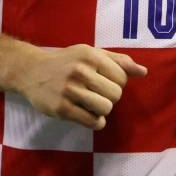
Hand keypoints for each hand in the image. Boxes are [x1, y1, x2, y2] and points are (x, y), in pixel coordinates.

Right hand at [15, 44, 146, 129]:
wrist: (32, 71)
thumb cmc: (67, 61)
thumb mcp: (91, 54)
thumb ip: (118, 61)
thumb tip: (144, 72)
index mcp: (90, 55)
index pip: (122, 77)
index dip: (118, 82)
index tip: (105, 81)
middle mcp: (80, 71)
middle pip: (116, 94)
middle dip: (111, 97)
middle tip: (97, 93)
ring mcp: (70, 90)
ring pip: (106, 108)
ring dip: (103, 110)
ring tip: (93, 104)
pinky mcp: (62, 109)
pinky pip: (93, 122)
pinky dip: (96, 121)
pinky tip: (88, 114)